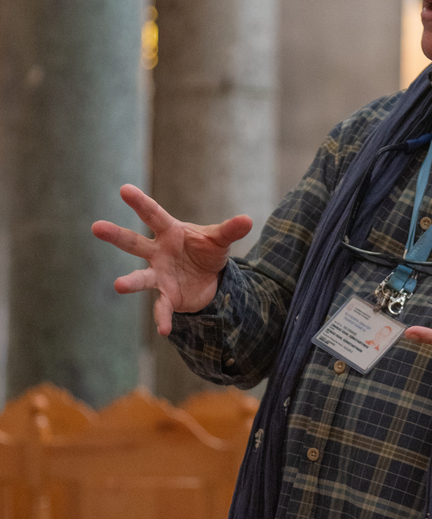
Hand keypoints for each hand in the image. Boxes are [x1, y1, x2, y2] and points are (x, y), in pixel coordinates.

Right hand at [91, 184, 251, 335]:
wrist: (210, 278)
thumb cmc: (206, 251)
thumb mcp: (220, 240)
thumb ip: (230, 230)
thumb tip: (248, 220)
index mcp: (170, 232)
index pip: (153, 214)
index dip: (140, 202)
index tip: (124, 189)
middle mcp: (158, 252)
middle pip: (134, 242)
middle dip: (116, 235)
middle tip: (96, 227)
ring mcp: (159, 274)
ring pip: (141, 277)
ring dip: (130, 282)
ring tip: (118, 285)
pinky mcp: (167, 295)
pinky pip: (162, 306)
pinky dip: (162, 318)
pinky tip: (163, 330)